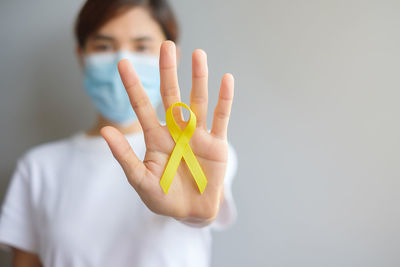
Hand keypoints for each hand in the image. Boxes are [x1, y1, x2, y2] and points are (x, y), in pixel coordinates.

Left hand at [101, 41, 233, 225]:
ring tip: (198, 54)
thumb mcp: (140, 180)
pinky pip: (221, 119)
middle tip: (167, 46)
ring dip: (199, 79)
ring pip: (198, 102)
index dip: (133, 86)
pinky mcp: (216, 144)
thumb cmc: (163, 198)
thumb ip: (125, 156)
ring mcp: (197, 135)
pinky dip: (224, 100)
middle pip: (172, 96)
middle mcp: (176, 131)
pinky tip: (226, 80)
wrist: (191, 213)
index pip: (143, 107)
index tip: (123, 63)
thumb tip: (105, 131)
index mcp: (156, 138)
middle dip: (168, 72)